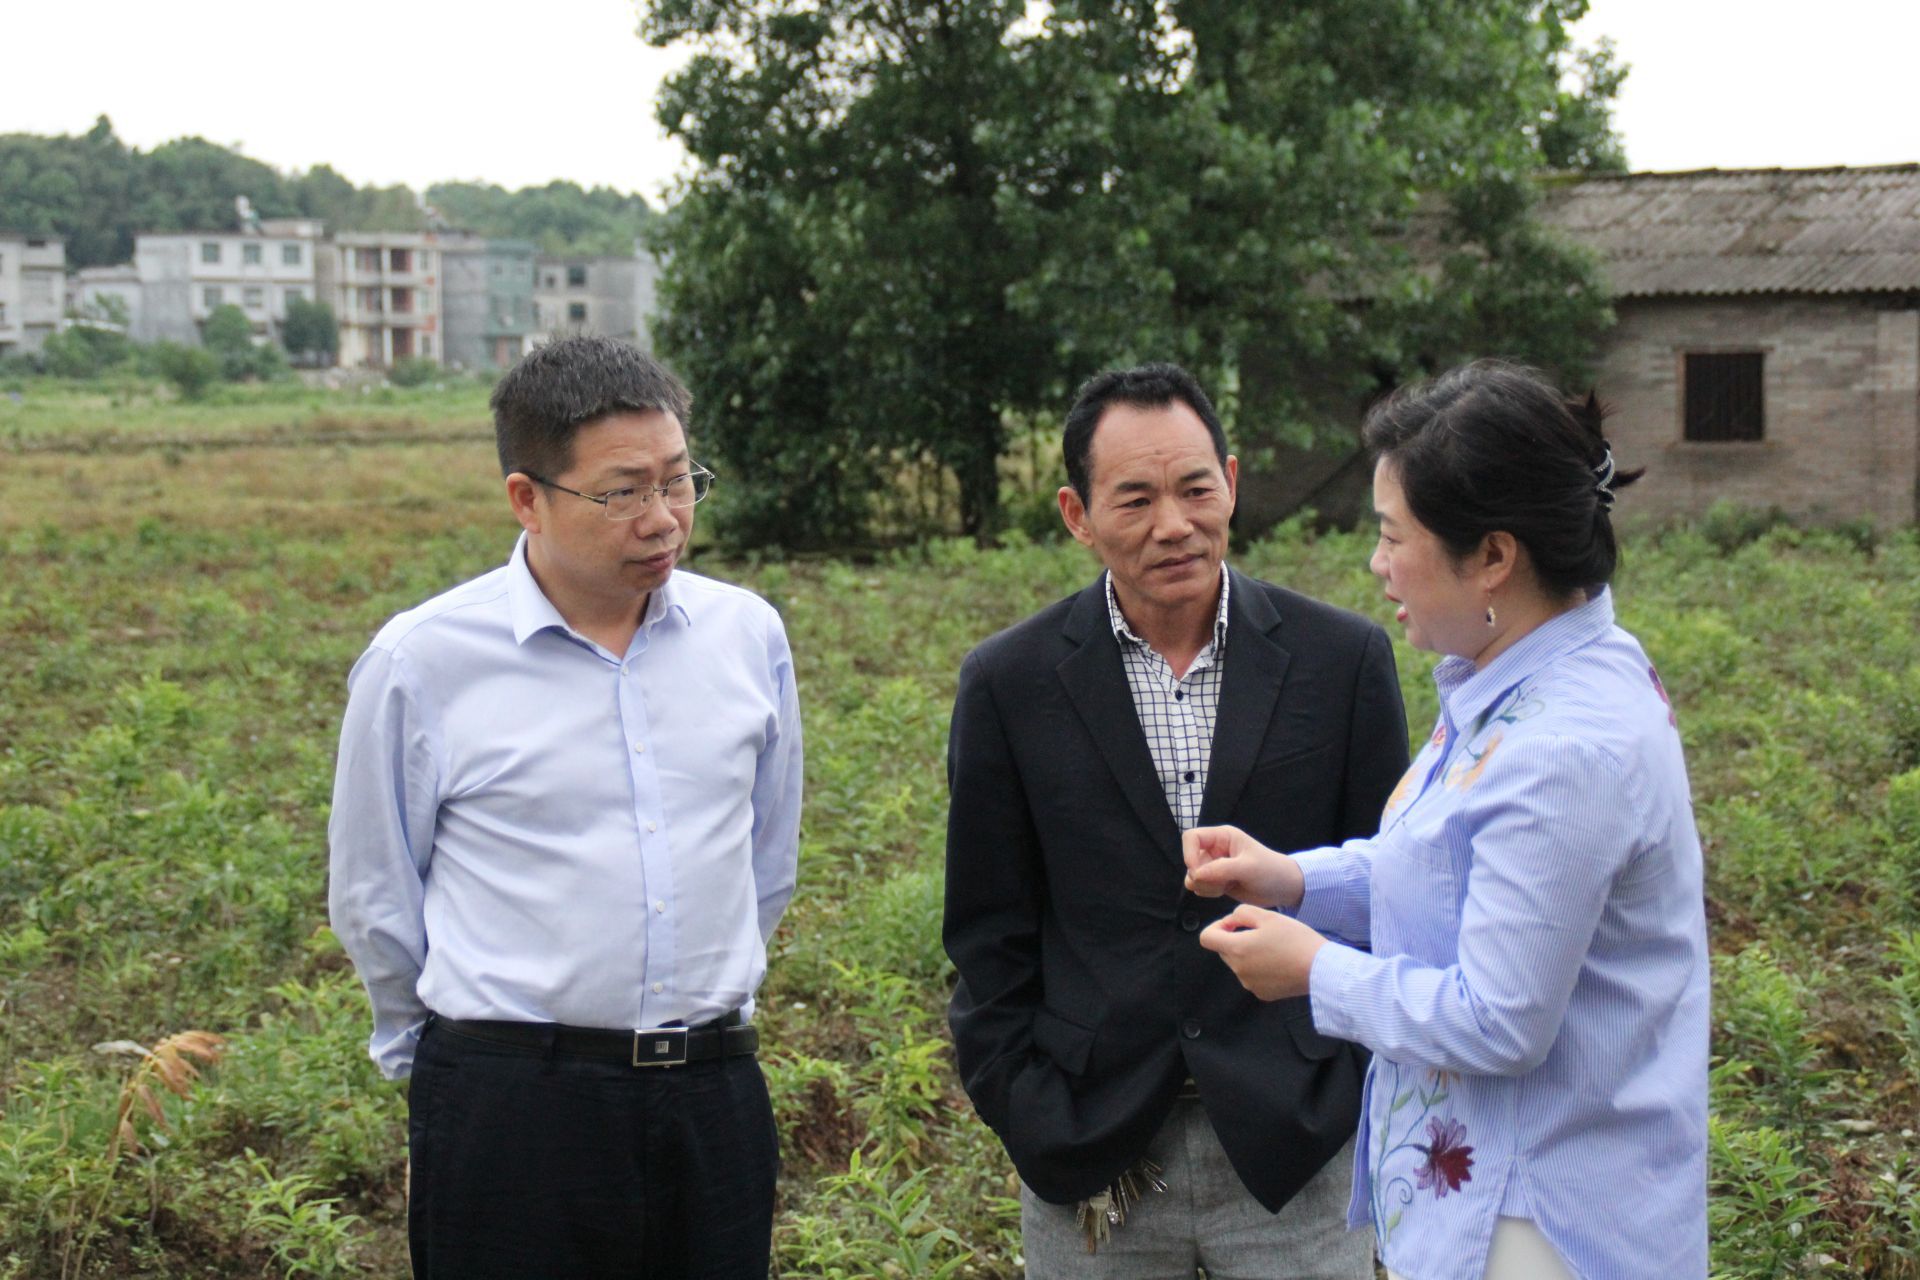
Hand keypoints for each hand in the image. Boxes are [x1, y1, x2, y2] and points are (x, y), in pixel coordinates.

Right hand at [1183, 825, 1302, 907]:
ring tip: (1227, 886)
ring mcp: (1214, 865)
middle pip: (1190, 860)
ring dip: (1206, 885)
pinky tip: (1226, 890)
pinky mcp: (1215, 880)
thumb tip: (1196, 874)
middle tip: (1222, 883)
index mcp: (1222, 836)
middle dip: (1201, 875)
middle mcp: (1215, 848)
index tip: (1196, 871)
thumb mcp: (1248, 868)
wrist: (1283, 888)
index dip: (1188, 853)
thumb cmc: (1270, 871)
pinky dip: (1209, 891)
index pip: (1192, 837)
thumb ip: (1221, 869)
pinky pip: (1199, 886)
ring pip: (1193, 876)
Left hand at [1198, 904, 1327, 1000]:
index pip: (1206, 938)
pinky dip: (1259, 968)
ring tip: (1273, 947)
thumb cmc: (1296, 939)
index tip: (1234, 924)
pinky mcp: (1262, 994)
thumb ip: (1241, 913)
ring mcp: (1249, 984)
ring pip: (1238, 963)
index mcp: (1237, 949)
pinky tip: (1279, 962)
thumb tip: (1231, 922)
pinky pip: (1252, 977)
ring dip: (1248, 953)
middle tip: (1261, 931)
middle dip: (1235, 938)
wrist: (1321, 969)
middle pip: (1224, 950)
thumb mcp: (1268, 916)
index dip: (1217, 927)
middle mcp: (1238, 970)